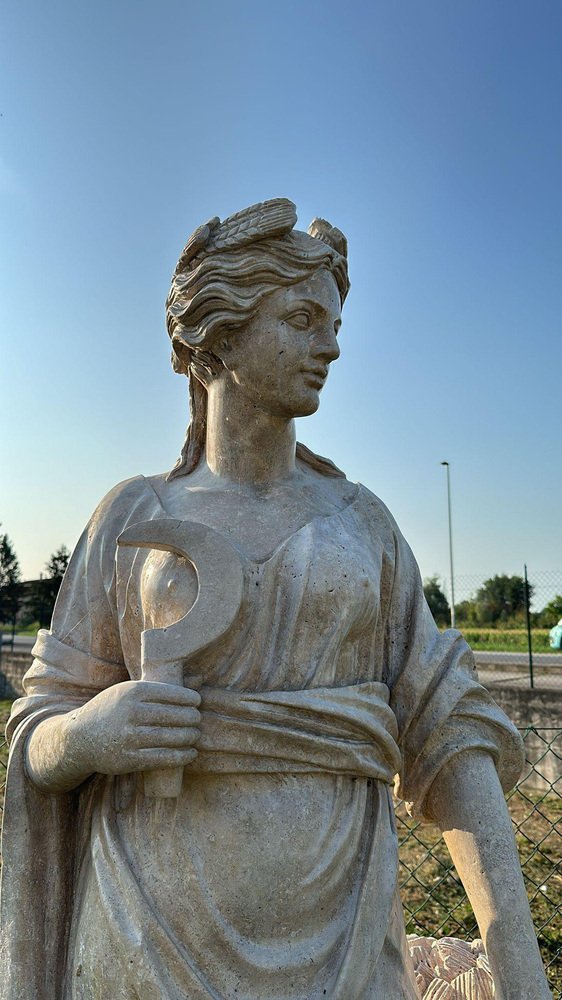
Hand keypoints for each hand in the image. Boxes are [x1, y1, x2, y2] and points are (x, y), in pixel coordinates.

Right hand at [26, 681, 200, 791]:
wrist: (78, 738)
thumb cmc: (110, 710)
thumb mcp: (128, 692)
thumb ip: (161, 687)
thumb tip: (199, 679)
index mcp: (132, 691)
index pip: (171, 693)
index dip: (189, 698)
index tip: (197, 702)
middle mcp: (130, 713)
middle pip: (173, 716)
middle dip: (192, 718)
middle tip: (198, 720)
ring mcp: (128, 737)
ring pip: (170, 737)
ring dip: (190, 737)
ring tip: (196, 735)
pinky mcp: (127, 760)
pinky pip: (161, 758)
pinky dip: (181, 756)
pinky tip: (191, 753)